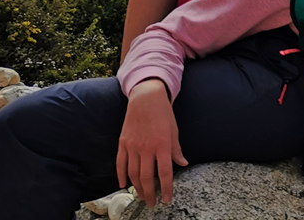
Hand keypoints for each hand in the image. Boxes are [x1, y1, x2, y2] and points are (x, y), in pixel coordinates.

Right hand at [117, 79, 188, 205]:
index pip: (165, 172)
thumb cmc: (163, 114)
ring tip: (142, 196)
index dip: (167, 188)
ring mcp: (132, 146)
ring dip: (137, 188)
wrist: (145, 98)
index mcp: (162, 145)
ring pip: (133, 173)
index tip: (167, 199)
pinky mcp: (123, 143)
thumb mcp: (174, 130)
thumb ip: (176, 149)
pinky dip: (121, 176)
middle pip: (147, 177)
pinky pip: (120, 164)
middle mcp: (146, 148)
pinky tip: (124, 185)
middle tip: (152, 203)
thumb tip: (183, 163)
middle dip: (150, 193)